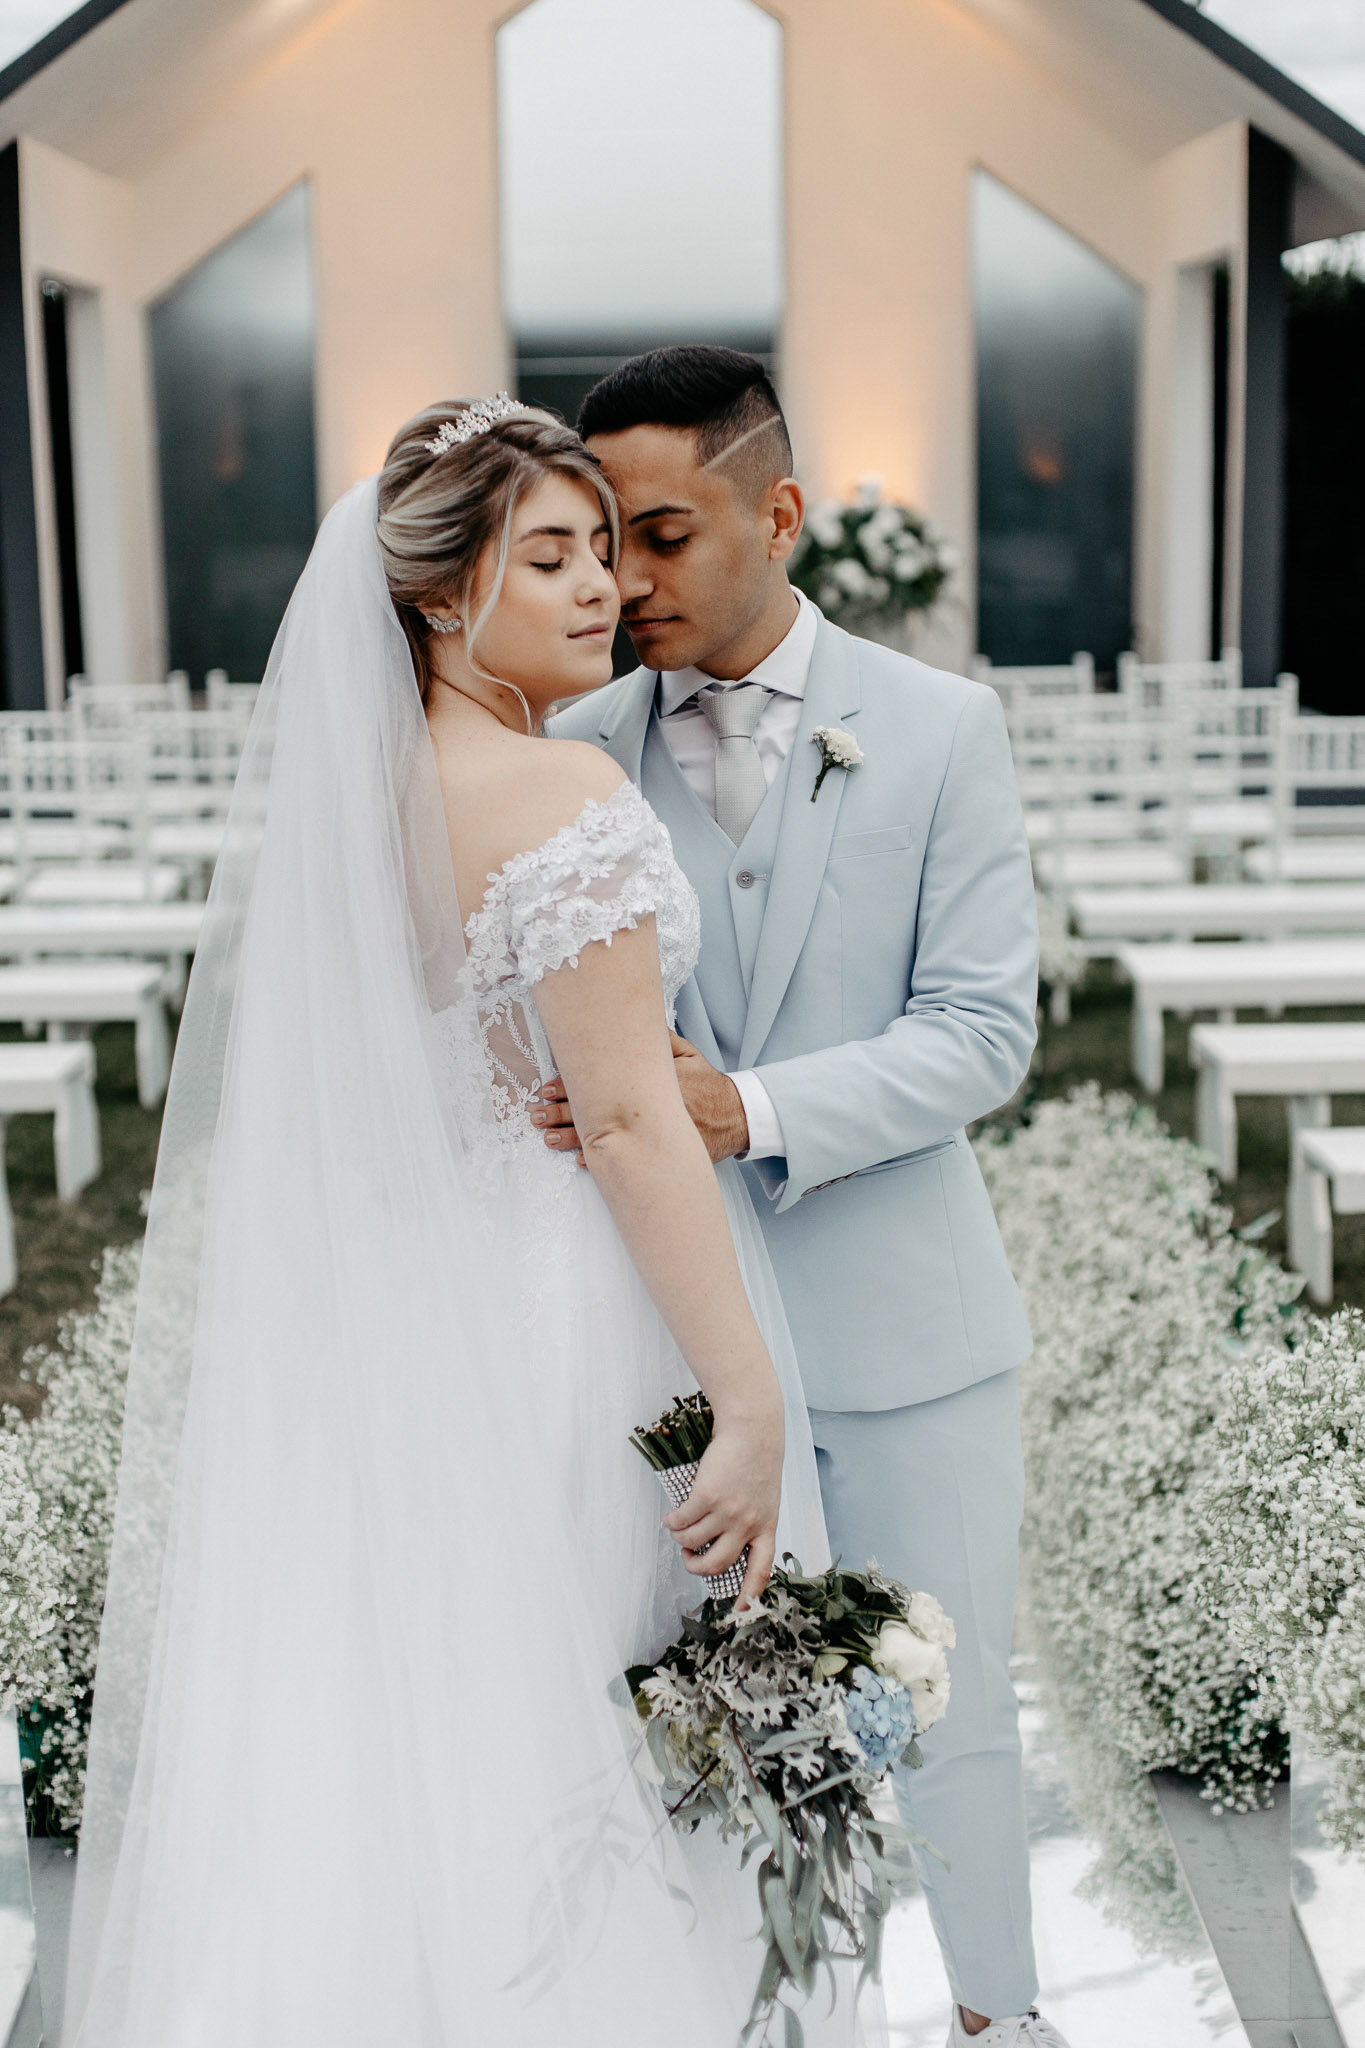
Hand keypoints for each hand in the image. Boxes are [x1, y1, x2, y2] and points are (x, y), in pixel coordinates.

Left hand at [531, 1033, 748, 1165]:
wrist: (735, 1117)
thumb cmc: (707, 1083)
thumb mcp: (686, 1053)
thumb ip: (658, 1039)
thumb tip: (630, 1020)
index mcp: (647, 1079)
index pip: (600, 1082)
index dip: (570, 1086)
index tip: (547, 1089)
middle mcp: (645, 1107)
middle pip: (596, 1110)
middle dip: (561, 1113)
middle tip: (536, 1115)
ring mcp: (651, 1133)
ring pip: (604, 1137)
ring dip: (572, 1139)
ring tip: (548, 1138)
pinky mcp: (658, 1152)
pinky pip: (626, 1160)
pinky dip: (603, 1163)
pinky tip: (581, 1163)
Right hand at [662, 1410, 783, 1606]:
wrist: (753, 1428)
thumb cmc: (758, 1460)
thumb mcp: (766, 1497)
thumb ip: (752, 1520)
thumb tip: (724, 1541)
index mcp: (767, 1527)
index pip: (761, 1571)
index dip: (749, 1596)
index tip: (739, 1612)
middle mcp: (748, 1525)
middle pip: (718, 1564)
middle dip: (697, 1568)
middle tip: (689, 1559)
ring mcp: (727, 1511)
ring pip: (694, 1542)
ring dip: (680, 1541)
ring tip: (677, 1531)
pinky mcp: (707, 1496)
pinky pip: (682, 1520)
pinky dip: (672, 1522)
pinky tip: (671, 1518)